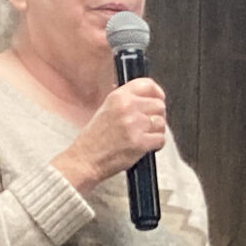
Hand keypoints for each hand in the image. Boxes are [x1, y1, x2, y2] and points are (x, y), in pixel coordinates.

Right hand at [52, 78, 166, 193]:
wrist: (84, 160)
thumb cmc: (93, 140)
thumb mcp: (106, 109)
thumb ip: (126, 101)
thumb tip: (146, 98)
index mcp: (118, 97)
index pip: (148, 85)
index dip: (157, 93)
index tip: (159, 100)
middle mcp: (127, 107)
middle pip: (159, 105)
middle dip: (157, 116)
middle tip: (148, 125)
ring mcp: (134, 125)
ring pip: (161, 123)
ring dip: (156, 132)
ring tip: (144, 137)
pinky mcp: (140, 142)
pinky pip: (161, 139)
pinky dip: (156, 145)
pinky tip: (144, 147)